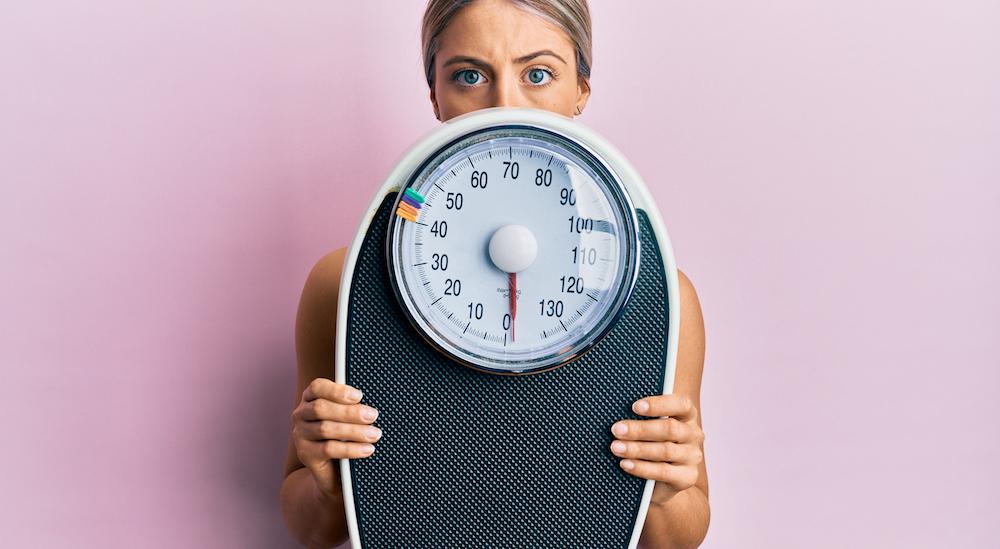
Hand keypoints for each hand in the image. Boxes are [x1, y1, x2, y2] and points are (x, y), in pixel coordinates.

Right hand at [291, 378, 381, 499]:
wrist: (334, 470)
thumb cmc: (343, 435)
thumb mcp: (346, 417)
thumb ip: (351, 406)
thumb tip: (370, 406)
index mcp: (310, 398)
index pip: (317, 387)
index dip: (337, 391)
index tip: (359, 396)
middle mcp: (300, 414)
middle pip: (321, 408)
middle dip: (350, 412)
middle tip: (373, 416)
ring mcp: (300, 435)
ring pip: (326, 429)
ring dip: (354, 431)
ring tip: (375, 434)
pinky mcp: (305, 454)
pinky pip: (328, 449)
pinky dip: (351, 449)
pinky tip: (367, 449)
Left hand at [609, 394, 704, 496]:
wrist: (658, 481)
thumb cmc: (649, 444)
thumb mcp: (648, 429)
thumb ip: (640, 418)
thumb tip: (618, 414)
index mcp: (687, 415)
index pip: (680, 404)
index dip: (658, 404)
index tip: (635, 407)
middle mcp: (693, 434)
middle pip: (669, 428)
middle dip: (640, 429)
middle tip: (616, 430)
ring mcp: (692, 456)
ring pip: (665, 450)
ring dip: (637, 449)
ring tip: (616, 448)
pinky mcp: (688, 477)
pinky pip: (663, 471)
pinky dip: (642, 468)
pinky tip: (625, 464)